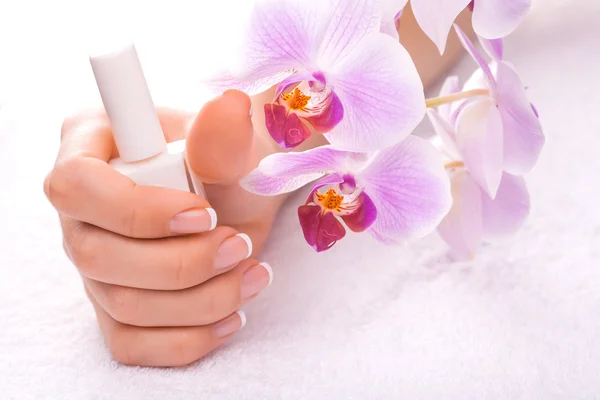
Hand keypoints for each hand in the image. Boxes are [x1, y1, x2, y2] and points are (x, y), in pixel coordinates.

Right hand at [44, 90, 282, 366]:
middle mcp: (82, 213)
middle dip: (182, 262)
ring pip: (123, 305)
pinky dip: (188, 339)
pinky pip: (134, 343)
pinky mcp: (119, 306)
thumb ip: (226, 136)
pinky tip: (232, 315)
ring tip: (252, 271)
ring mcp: (96, 264)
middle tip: (239, 244)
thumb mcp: (234, 144)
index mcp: (92, 150)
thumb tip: (230, 107)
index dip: (139, 211)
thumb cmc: (229, 161)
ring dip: (199, 299)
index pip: (76, 185)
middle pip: (97, 256)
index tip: (205, 214)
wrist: (243, 195)